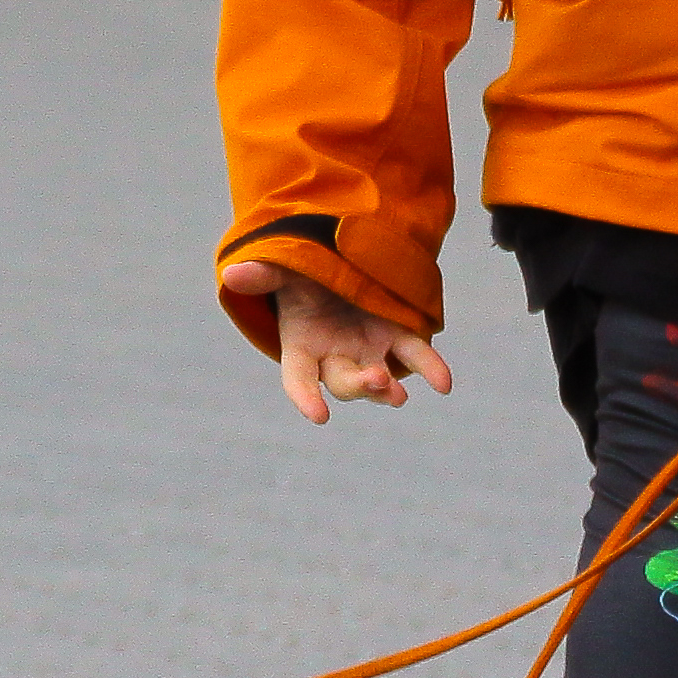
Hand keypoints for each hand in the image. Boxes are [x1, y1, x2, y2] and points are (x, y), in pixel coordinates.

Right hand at [222, 258, 451, 426]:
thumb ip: (262, 274)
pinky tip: (444, 383)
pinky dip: (431, 369)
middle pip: (344, 382)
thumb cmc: (301, 272)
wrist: (339, 261)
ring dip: (387, 388)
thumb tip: (232, 274)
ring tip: (398, 394)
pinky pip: (416, 357)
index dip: (306, 398)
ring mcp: (369, 351)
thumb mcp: (282, 269)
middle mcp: (336, 357)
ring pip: (379, 378)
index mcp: (302, 346)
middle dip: (359, 385)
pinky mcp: (397, 338)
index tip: (319, 416)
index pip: (299, 379)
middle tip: (376, 380)